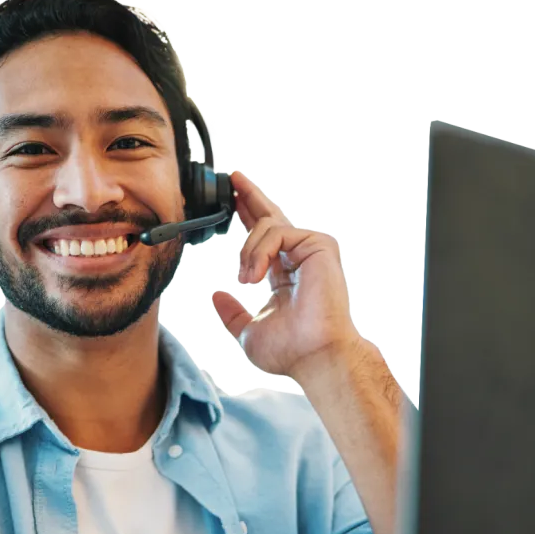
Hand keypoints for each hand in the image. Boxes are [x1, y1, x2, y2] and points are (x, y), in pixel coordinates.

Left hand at [211, 171, 362, 383]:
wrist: (313, 355)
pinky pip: (277, 232)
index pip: (263, 238)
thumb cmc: (289, 350)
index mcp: (285, 274)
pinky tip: (255, 275)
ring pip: (266, 227)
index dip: (246, 217)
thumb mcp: (248, 329)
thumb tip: (217, 295)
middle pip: (271, 216)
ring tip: (247, 278)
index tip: (231, 201)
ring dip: (248, 252)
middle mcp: (299, 257)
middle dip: (248, 196)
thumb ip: (233, 312)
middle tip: (230, 177)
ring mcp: (310, 250)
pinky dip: (259, 252)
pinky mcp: (318, 245)